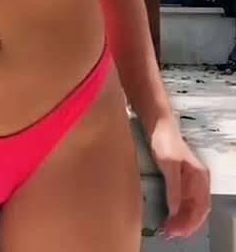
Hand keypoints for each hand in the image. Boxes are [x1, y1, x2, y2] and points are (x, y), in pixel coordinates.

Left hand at [149, 120, 209, 237]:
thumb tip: (176, 209)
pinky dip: (176, 210)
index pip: (200, 206)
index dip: (191, 221)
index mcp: (200, 177)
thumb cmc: (164, 140)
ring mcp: (188, 179)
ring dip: (181, 219)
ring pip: (189, 205)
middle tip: (171, 233)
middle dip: (186, 223)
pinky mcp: (177, 177)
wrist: (156, 124)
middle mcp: (197, 180)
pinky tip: (169, 216)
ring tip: (169, 229)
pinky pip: (181, 199)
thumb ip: (174, 188)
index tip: (178, 231)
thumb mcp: (168, 164)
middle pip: (196, 209)